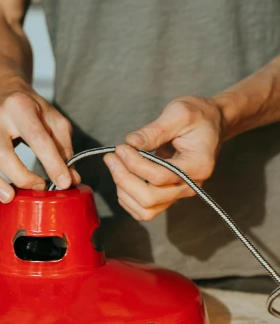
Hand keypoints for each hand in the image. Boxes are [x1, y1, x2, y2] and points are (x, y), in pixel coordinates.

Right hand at [0, 87, 80, 215]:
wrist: (2, 93)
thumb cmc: (31, 108)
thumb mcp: (53, 118)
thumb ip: (64, 147)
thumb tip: (71, 179)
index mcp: (19, 108)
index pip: (36, 138)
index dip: (52, 163)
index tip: (64, 183)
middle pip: (1, 154)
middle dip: (22, 176)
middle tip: (39, 187)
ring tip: (10, 197)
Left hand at [104, 96, 225, 220]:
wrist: (211, 124)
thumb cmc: (198, 116)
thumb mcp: (178, 113)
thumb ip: (154, 130)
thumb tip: (130, 143)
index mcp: (198, 165)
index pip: (160, 176)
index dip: (134, 163)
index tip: (121, 147)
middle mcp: (190, 186)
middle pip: (149, 199)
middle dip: (124, 178)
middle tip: (112, 157)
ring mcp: (179, 194)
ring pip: (145, 209)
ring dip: (123, 190)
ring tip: (115, 165)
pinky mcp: (169, 196)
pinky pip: (144, 210)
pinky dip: (127, 197)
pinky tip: (122, 176)